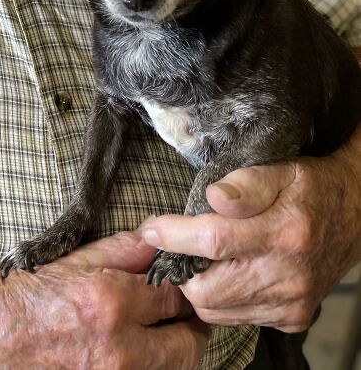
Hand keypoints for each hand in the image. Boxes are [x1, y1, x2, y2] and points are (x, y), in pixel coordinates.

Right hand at [0, 232, 208, 368]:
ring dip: (172, 353)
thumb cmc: (26, 294)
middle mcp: (117, 348)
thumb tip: (160, 241)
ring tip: (160, 336)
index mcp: (111, 301)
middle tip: (180, 316)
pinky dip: (148, 368)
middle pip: (188, 345)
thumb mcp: (73, 260)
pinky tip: (137, 352)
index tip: (182, 285)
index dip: (183, 288)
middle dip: (188, 327)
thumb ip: (123, 250)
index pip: (176, 296)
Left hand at [138, 147, 360, 332]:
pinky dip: (221, 299)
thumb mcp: (281, 169)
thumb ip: (245, 183)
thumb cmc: (310, 187)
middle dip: (181, 268)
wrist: (354, 215)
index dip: (173, 235)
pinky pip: (236, 318)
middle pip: (207, 288)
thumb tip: (213, 197)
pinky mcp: (291, 319)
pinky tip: (227, 273)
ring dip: (198, 286)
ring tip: (199, 257)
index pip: (214, 240)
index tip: (149, 228)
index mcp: (284, 232)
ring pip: (216, 310)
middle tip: (176, 243)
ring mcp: (291, 303)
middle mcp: (289, 275)